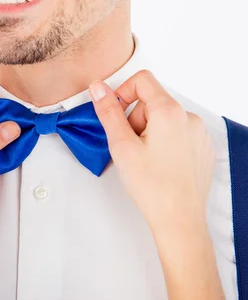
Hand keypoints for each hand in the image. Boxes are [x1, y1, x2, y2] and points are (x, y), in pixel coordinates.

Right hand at [89, 70, 214, 232]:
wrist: (178, 219)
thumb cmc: (152, 186)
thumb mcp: (121, 145)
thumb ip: (108, 112)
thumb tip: (98, 88)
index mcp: (169, 112)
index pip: (142, 80)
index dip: (123, 93)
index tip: (116, 115)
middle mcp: (188, 118)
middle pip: (152, 101)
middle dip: (135, 119)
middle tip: (130, 147)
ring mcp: (198, 133)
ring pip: (164, 118)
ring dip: (148, 132)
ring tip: (144, 159)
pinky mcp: (201, 148)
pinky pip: (177, 132)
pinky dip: (163, 142)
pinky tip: (158, 165)